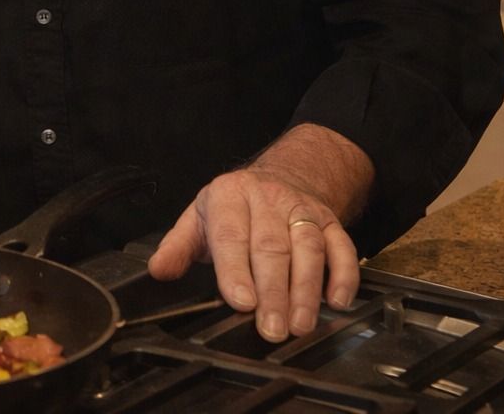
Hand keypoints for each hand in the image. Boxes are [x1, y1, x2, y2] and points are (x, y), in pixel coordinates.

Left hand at [146, 125, 371, 341]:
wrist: (282, 175)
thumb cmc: (235, 208)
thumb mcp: (199, 218)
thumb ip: (178, 247)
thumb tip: (159, 271)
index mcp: (229, 196)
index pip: (231, 236)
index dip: (237, 271)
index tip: (241, 302)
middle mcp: (267, 199)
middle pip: (272, 247)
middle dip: (274, 292)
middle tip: (272, 329)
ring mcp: (302, 209)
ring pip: (308, 248)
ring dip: (307, 290)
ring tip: (301, 325)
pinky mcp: (330, 221)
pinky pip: (342, 246)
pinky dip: (344, 274)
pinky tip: (338, 301)